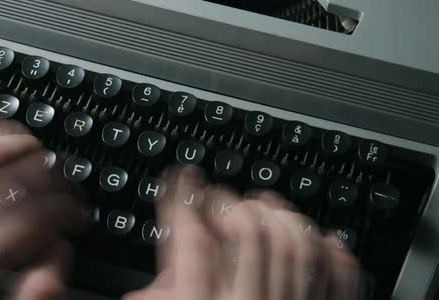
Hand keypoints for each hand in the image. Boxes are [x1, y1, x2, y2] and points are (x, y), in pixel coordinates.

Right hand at [124, 167, 360, 299]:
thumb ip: (151, 299)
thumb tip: (129, 279)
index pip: (192, 239)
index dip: (182, 199)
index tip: (181, 179)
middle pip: (249, 233)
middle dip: (231, 203)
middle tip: (218, 198)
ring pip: (296, 245)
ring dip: (281, 215)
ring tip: (262, 206)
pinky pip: (338, 279)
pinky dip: (332, 251)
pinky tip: (318, 237)